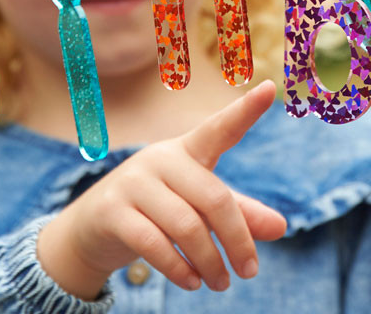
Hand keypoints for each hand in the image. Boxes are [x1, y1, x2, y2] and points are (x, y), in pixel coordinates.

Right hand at [36, 80, 286, 299]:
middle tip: (250, 272)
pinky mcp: (112, 212)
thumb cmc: (157, 210)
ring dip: (210, 261)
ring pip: (186, 225)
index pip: (220, 128)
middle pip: (213, 197)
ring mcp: (133, 183)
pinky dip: (180, 269)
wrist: (89, 228)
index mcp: (187, 150)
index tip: (270, 88)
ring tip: (222, 283)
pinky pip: (154, 244)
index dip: (245, 110)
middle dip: (237, 239)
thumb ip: (238, 214)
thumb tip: (281, 227)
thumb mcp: (198, 207)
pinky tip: (193, 282)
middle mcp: (161, 159)